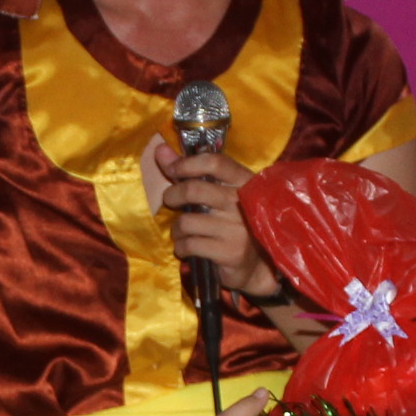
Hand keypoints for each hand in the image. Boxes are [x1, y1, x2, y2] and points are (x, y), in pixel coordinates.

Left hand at [145, 141, 283, 300]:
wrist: (255, 267)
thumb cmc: (232, 225)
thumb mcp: (218, 195)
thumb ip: (190, 172)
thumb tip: (160, 149)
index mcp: (245, 183)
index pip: (215, 162)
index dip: (187, 163)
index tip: (172, 169)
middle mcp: (243, 203)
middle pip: (194, 190)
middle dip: (172, 195)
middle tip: (171, 202)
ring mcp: (237, 228)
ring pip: (186, 221)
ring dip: (176, 229)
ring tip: (182, 233)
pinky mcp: (230, 252)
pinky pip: (189, 244)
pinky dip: (181, 248)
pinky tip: (186, 249)